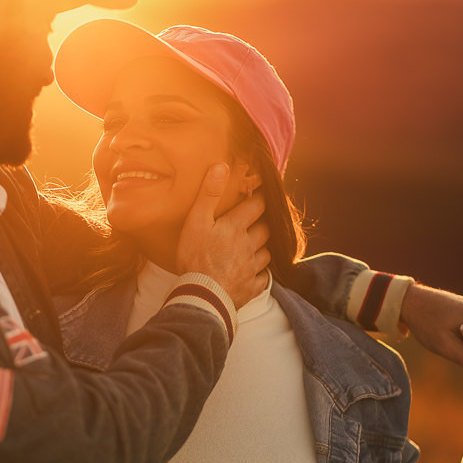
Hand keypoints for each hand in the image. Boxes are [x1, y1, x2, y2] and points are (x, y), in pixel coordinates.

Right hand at [176, 163, 270, 308]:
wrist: (201, 296)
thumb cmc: (195, 258)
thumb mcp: (196, 222)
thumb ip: (209, 194)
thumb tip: (222, 166)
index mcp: (236, 227)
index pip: (256, 205)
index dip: (259, 197)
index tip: (259, 192)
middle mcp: (249, 246)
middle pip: (265, 229)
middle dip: (263, 222)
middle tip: (258, 219)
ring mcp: (252, 268)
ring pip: (266, 253)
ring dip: (263, 247)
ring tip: (256, 245)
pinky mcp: (251, 288)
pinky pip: (264, 278)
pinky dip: (262, 274)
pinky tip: (255, 272)